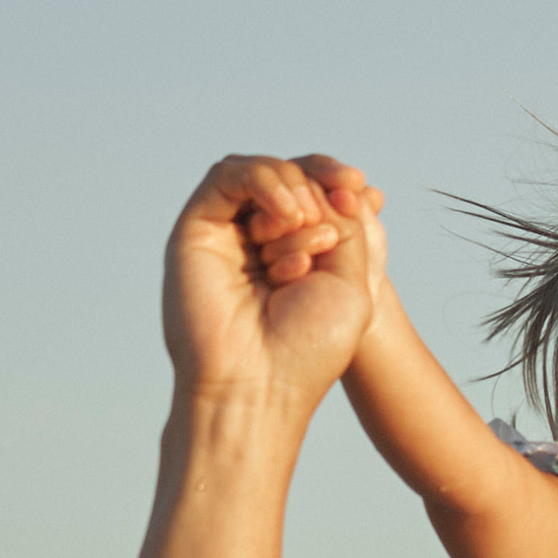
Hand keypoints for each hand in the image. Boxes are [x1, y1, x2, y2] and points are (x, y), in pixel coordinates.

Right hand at [161, 153, 383, 406]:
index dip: (334, 179)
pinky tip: (287, 212)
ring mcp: (226, 236)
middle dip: (316, 190)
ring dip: (291, 188)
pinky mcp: (197, 230)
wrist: (259, 385)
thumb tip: (333, 186)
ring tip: (302, 225)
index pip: (313, 191)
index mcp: (295, 256)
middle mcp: (257, 243)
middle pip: (288, 177)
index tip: (360, 187)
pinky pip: (228, 175)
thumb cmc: (306, 350)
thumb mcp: (351, 280)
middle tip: (324, 233)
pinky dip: (262, 180)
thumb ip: (346, 225)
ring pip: (258, 172)